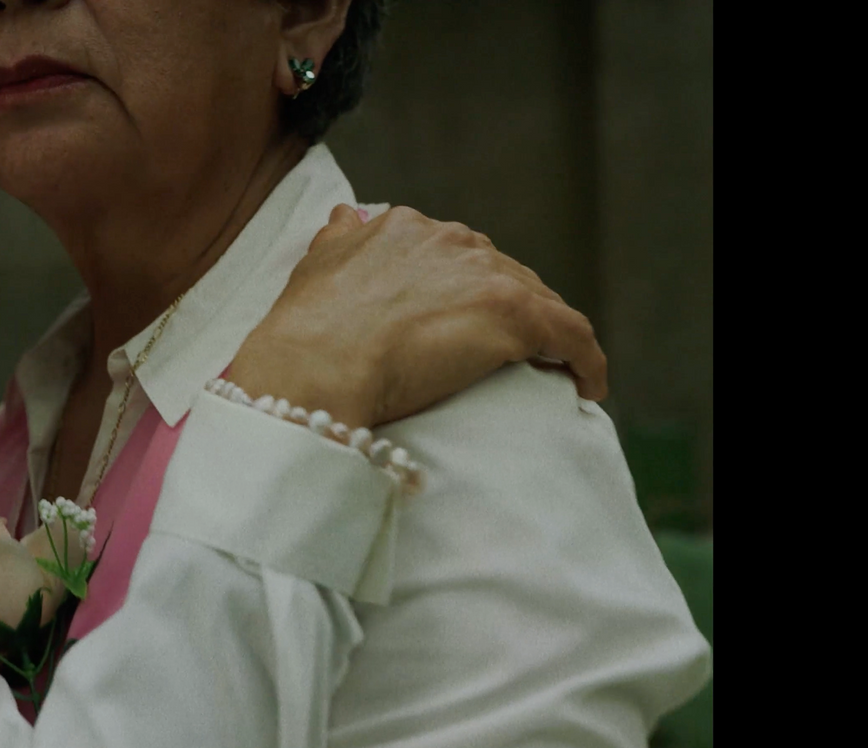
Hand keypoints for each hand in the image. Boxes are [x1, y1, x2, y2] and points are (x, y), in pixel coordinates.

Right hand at [230, 205, 605, 427]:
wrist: (316, 366)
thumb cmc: (306, 332)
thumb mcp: (316, 266)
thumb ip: (339, 238)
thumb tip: (347, 215)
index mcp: (405, 228)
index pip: (457, 255)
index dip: (467, 288)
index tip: (465, 319)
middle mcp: (450, 239)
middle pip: (502, 272)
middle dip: (508, 308)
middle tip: (506, 353)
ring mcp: (485, 274)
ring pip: (539, 301)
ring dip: (547, 333)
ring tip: (550, 371)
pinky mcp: (514, 315)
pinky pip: (571, 336)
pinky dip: (585, 359)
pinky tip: (587, 386)